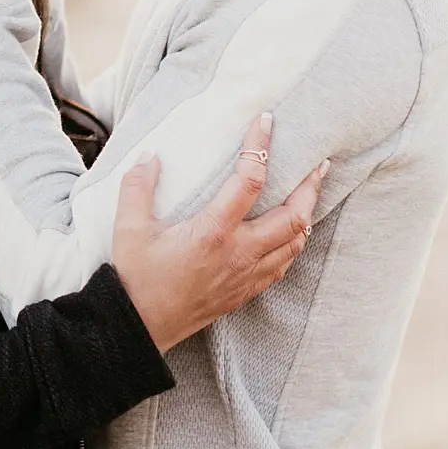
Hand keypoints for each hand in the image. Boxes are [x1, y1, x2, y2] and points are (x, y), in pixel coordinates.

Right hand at [112, 112, 327, 352]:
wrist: (138, 327)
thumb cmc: (134, 277)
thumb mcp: (129, 228)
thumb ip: (138, 187)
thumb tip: (150, 156)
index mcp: (213, 232)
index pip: (250, 180)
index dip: (260, 146)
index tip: (266, 121)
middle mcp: (239, 253)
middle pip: (294, 214)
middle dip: (310, 185)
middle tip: (318, 162)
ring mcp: (246, 275)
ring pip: (295, 241)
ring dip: (308, 213)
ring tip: (311, 192)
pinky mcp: (245, 291)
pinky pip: (283, 264)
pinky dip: (294, 243)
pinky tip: (291, 232)